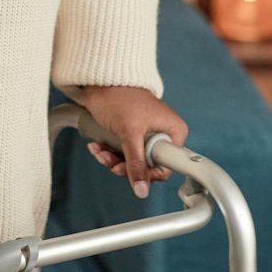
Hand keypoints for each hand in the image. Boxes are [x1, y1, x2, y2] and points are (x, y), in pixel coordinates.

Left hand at [77, 85, 188, 200]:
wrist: (99, 80)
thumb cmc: (119, 97)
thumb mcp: (129, 133)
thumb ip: (136, 163)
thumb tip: (142, 190)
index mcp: (174, 132)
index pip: (167, 166)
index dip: (147, 173)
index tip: (129, 172)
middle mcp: (164, 134)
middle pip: (147, 166)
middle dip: (124, 165)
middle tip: (109, 160)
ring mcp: (147, 134)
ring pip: (132, 161)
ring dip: (112, 159)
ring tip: (99, 150)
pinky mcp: (132, 133)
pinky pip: (123, 152)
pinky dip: (109, 151)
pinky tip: (97, 145)